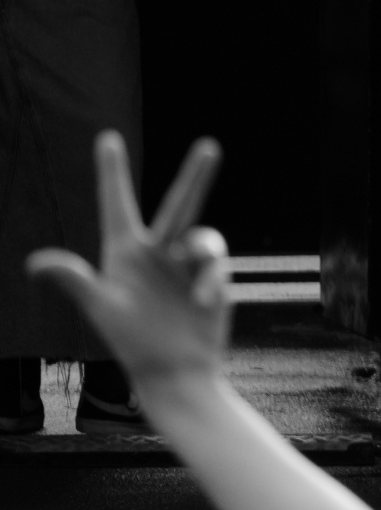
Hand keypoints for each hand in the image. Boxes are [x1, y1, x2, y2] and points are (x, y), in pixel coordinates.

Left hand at [27, 134, 229, 389]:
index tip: (107, 138)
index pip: (116, 204)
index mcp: (124, 253)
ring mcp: (185, 263)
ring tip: (201, 294)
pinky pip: (217, 262)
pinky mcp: (212, 275)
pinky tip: (205, 302)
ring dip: (206, 253)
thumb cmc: (133, 343)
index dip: (111, 171)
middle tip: (209, 146)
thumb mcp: (102, 309)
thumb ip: (74, 280)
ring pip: (202, 234)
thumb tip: (34, 262)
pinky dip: (211, 278)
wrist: (176, 371)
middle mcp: (156, 251)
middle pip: (178, 203)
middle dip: (195, 175)